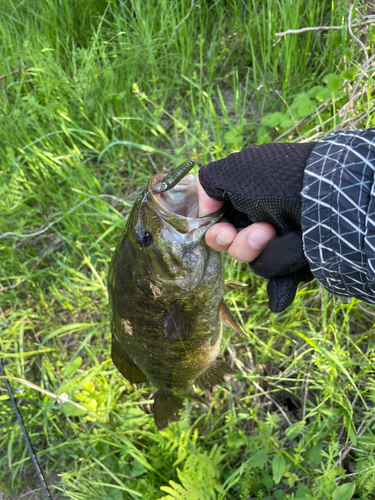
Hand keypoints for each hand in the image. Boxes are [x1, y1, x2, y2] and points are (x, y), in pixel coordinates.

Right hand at [197, 142, 317, 311]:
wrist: (325, 199)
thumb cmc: (278, 180)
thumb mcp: (234, 169)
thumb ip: (207, 182)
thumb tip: (204, 211)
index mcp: (246, 198)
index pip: (219, 223)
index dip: (215, 229)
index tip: (219, 226)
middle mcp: (260, 218)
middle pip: (232, 245)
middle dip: (236, 241)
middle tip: (249, 232)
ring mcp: (279, 239)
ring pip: (253, 260)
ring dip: (257, 249)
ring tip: (273, 232)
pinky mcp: (295, 259)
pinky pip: (277, 275)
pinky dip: (279, 278)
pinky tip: (278, 292)